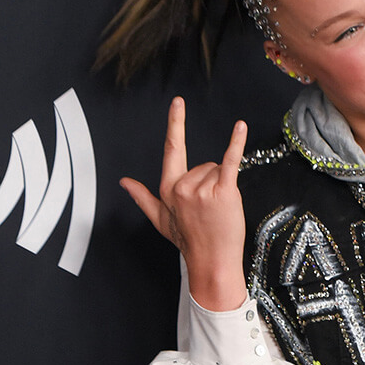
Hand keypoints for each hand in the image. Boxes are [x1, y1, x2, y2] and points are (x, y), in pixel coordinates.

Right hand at [120, 97, 248, 309]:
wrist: (212, 261)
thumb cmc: (189, 241)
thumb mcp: (160, 220)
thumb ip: (142, 197)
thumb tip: (124, 182)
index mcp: (168, 189)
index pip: (172, 149)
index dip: (176, 124)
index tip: (178, 103)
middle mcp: (183, 186)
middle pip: (203, 164)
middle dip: (211, 182)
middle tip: (211, 209)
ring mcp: (202, 188)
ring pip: (217, 169)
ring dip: (221, 186)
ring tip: (218, 210)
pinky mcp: (223, 190)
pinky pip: (230, 160)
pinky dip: (236, 144)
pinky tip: (240, 127)